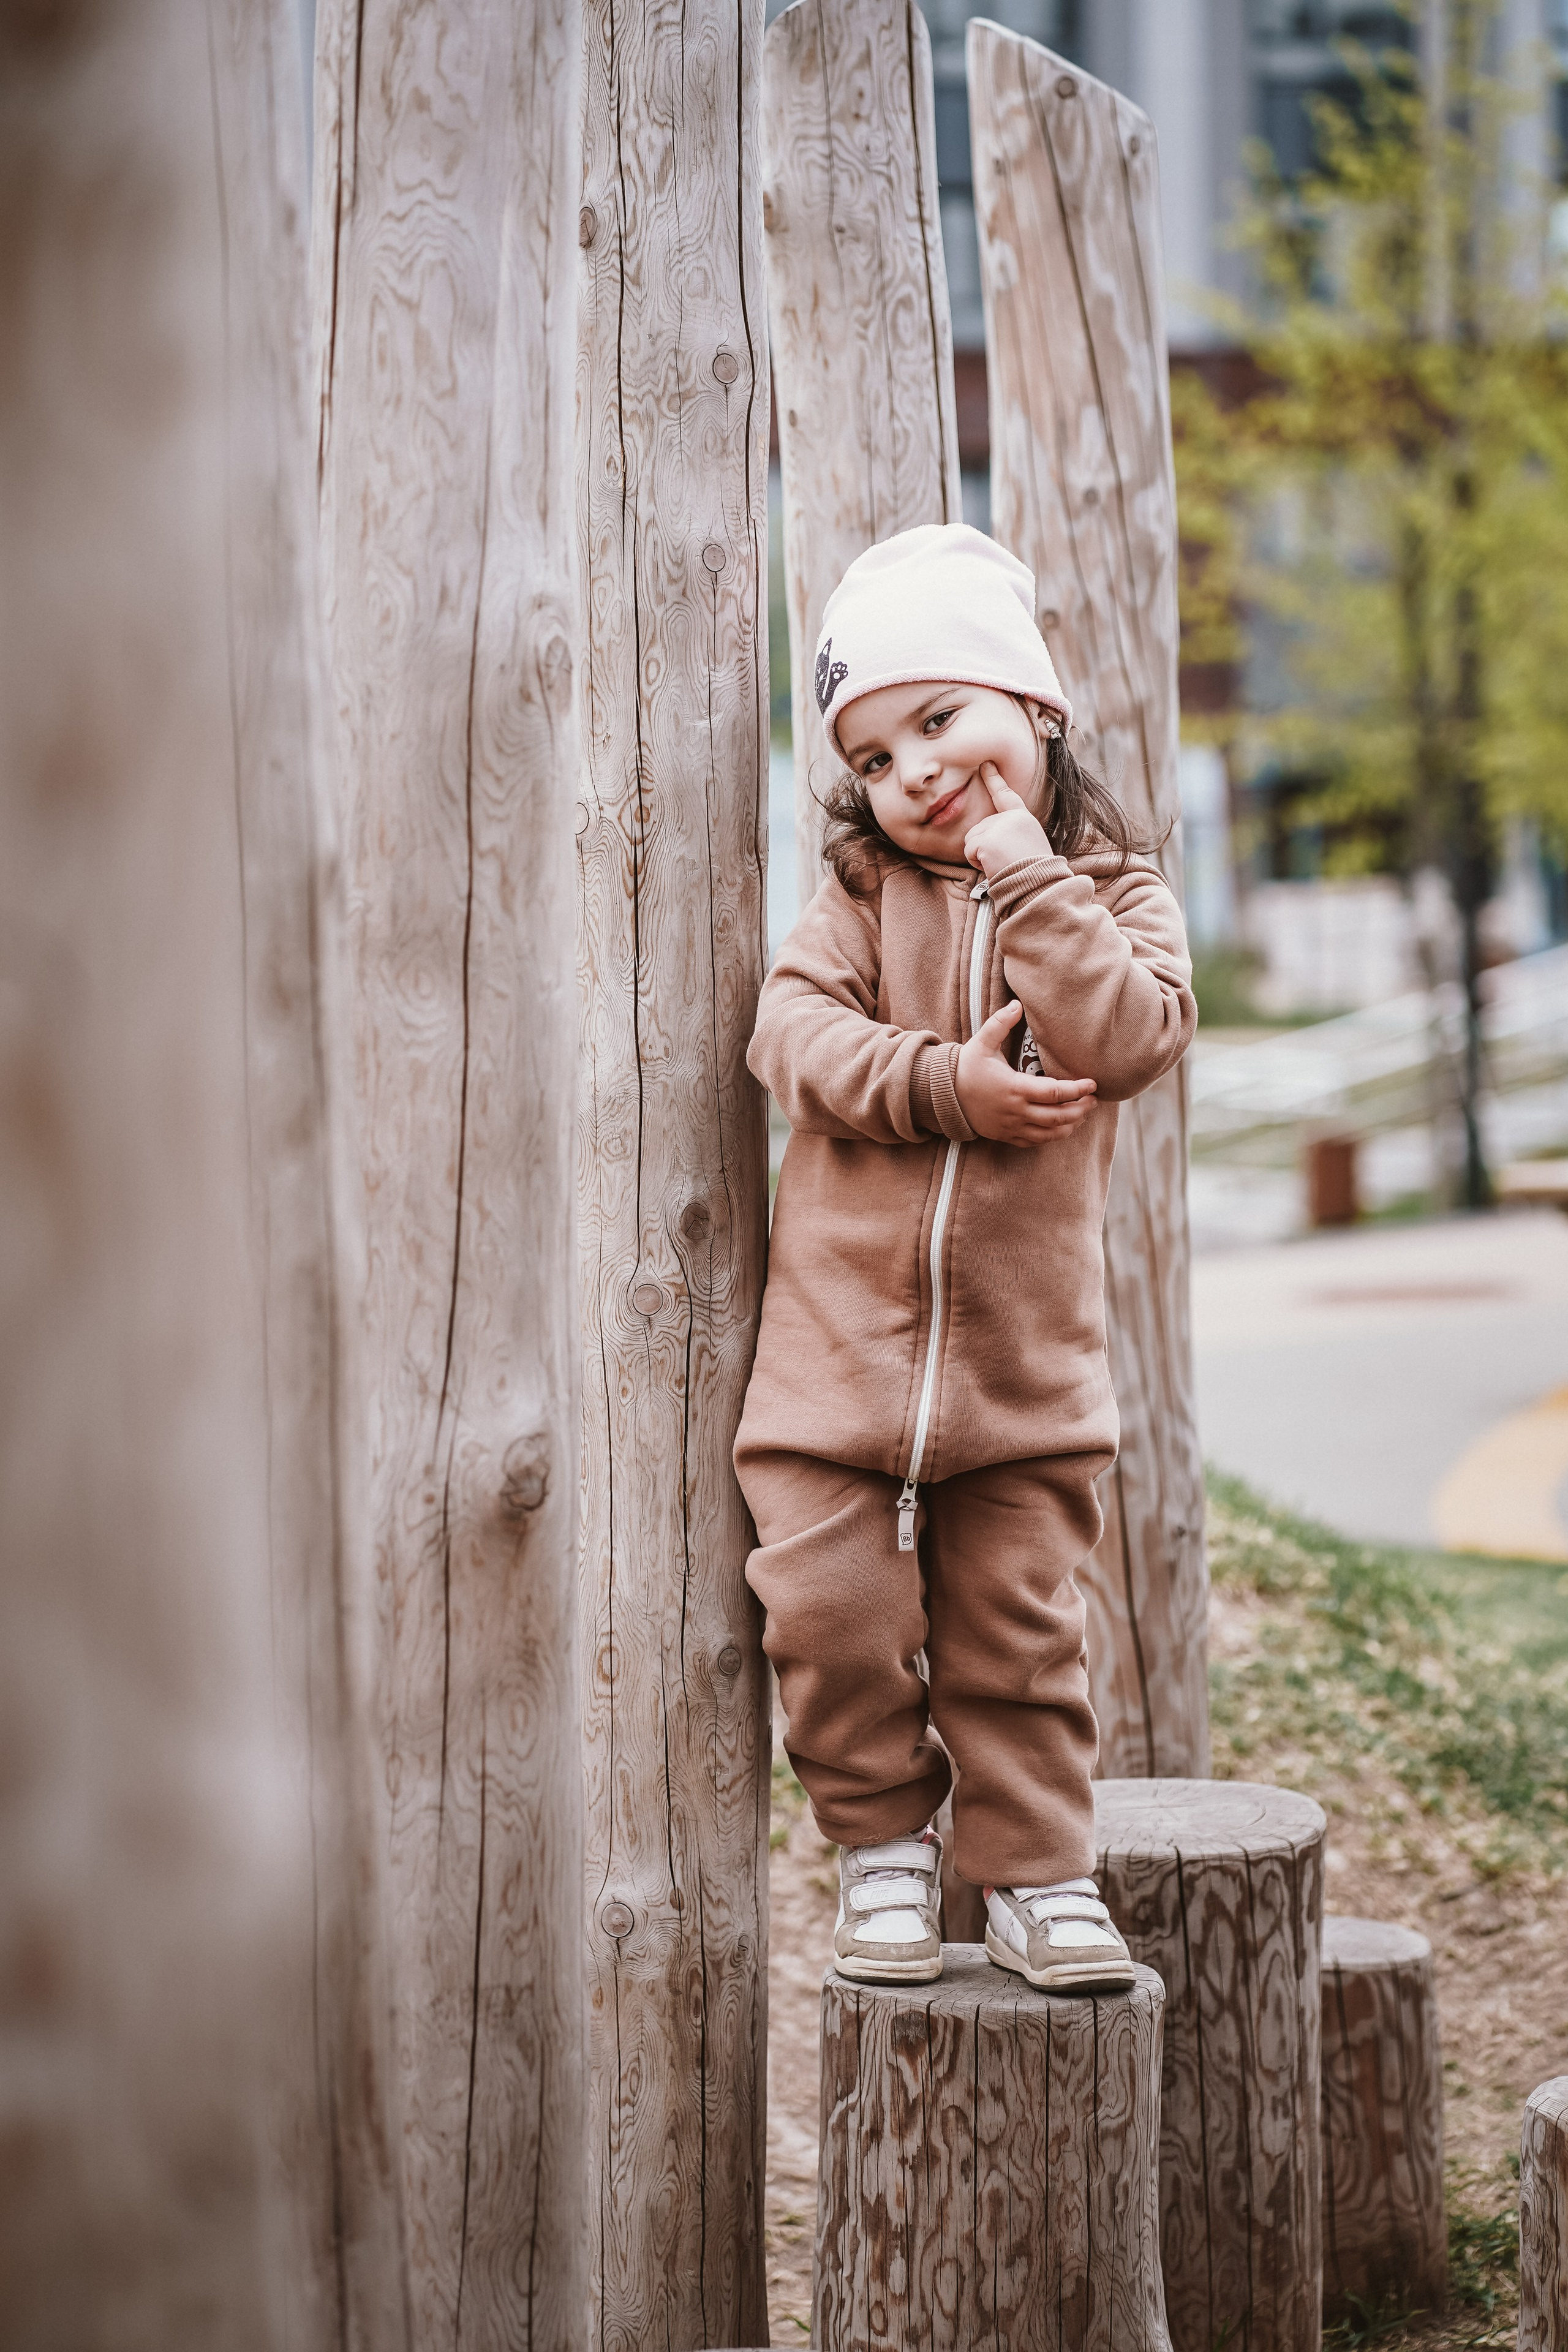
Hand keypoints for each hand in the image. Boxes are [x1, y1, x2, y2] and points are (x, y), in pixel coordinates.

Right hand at [954, 1000, 1095, 1147]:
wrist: (944, 1096)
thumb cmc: (966, 1068)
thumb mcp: (981, 1042)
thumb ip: (1000, 1023)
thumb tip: (1017, 1004)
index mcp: (1014, 1087)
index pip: (1054, 1093)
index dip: (1077, 1089)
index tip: (1092, 1083)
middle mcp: (1015, 1110)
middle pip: (1057, 1116)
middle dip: (1080, 1109)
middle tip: (1093, 1100)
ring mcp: (1011, 1126)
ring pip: (1049, 1133)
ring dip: (1070, 1124)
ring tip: (1083, 1113)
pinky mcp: (1007, 1136)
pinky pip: (1035, 1142)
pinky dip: (1053, 1137)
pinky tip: (1063, 1127)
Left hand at [963, 765, 1053, 879]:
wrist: (1040, 885)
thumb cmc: (1036, 871)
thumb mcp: (1029, 844)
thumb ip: (1012, 833)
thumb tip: (995, 839)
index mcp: (1023, 817)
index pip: (1006, 795)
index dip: (994, 779)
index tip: (985, 764)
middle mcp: (1011, 817)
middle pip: (980, 827)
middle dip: (985, 846)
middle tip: (1006, 859)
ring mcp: (998, 826)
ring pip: (971, 838)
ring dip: (980, 855)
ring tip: (1001, 862)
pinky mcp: (986, 839)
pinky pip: (969, 850)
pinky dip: (977, 862)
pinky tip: (994, 865)